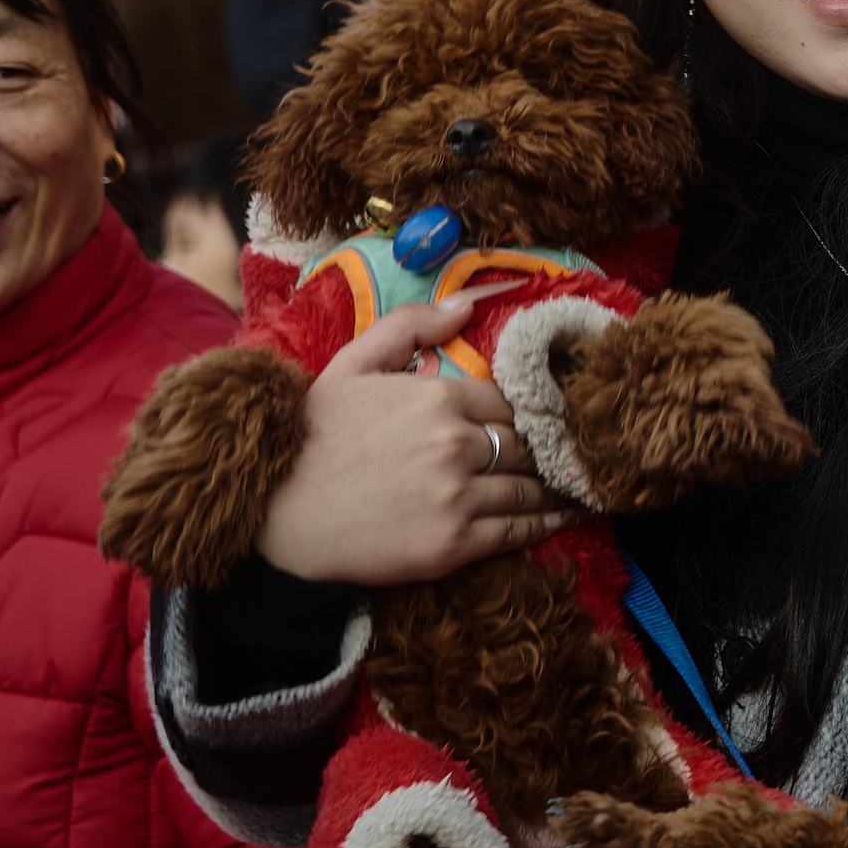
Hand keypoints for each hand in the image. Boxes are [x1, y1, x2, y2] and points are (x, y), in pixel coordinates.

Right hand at [257, 293, 569, 584]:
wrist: (275, 513)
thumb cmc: (312, 434)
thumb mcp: (352, 364)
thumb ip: (411, 325)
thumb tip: (470, 303)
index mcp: (436, 396)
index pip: (508, 401)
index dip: (524, 411)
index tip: (541, 418)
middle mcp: (455, 444)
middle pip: (524, 443)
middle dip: (544, 447)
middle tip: (566, 451)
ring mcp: (457, 496)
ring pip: (527, 487)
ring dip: (553, 485)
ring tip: (572, 483)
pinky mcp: (453, 545)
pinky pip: (516, 531)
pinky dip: (545, 523)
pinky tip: (562, 517)